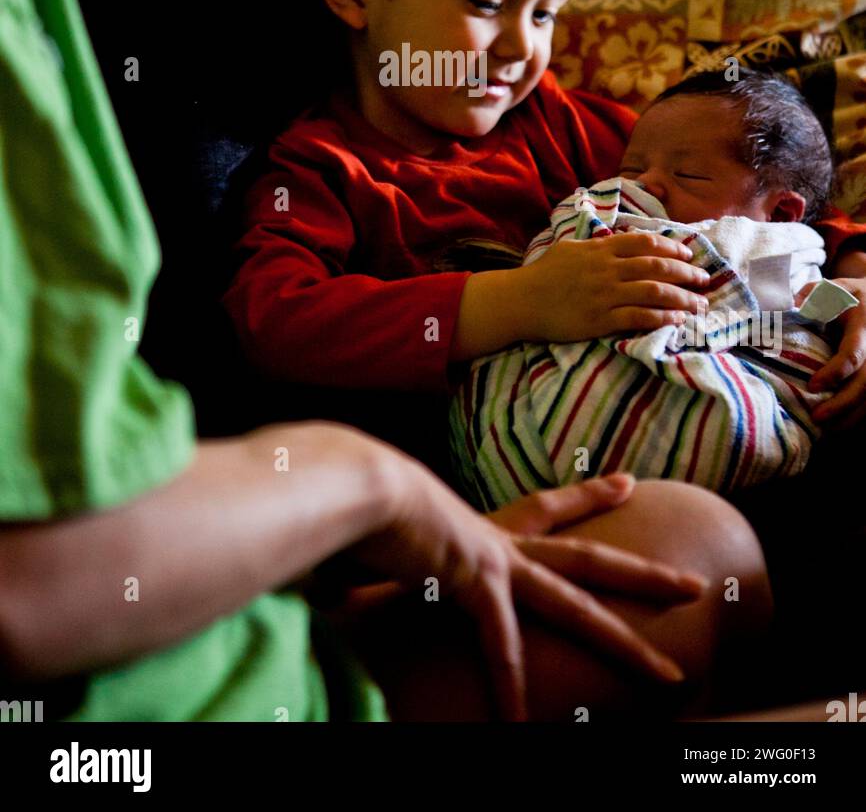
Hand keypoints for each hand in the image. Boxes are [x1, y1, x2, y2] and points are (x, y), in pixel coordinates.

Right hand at [349, 455, 703, 720]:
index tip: (629, 482)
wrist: (354, 481)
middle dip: (646, 575)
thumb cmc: (361, 500)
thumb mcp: (383, 534)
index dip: (590, 495)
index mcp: (485, 523)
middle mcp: (503, 538)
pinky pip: (502, 644)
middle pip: (592, 559)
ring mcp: (497, 559)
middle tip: (694, 583)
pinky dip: (508, 683)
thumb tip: (336, 580)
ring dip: (627, 643)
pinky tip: (519, 721)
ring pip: (580, 605)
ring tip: (671, 675)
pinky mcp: (477, 581)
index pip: (549, 506)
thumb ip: (378, 561)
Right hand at [517, 231, 710, 343]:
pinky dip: (662, 318)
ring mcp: (604, 295)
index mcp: (600, 250)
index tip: (689, 255)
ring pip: (654, 293)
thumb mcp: (570, 249)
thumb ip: (598, 246)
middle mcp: (607, 270)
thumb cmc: (543, 275)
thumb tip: (620, 241)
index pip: (645, 243)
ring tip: (700, 305)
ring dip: (682, 298)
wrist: (520, 301)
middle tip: (704, 280)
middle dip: (686, 273)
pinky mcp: (600, 320)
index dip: (672, 248)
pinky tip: (677, 321)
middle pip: (657, 267)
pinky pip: (639, 318)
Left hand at [799, 275, 865, 428]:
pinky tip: (837, 426)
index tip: (812, 386)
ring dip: (850, 416)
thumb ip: (810, 296)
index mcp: (864, 325)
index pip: (853, 355)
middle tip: (816, 418)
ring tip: (824, 429)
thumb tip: (789, 309)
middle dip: (842, 404)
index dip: (834, 373)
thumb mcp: (831, 288)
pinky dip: (856, 415)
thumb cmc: (848, 296)